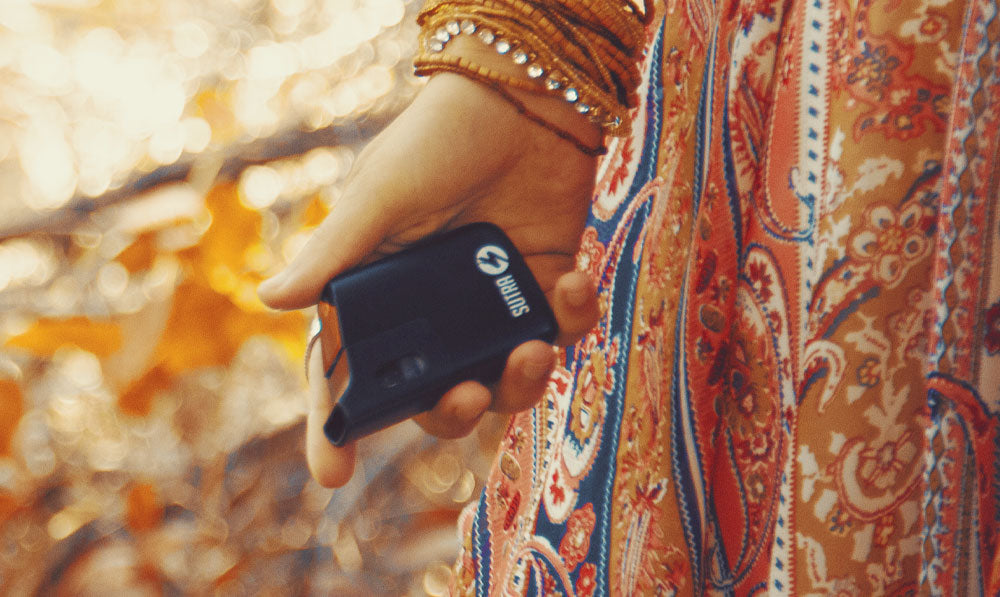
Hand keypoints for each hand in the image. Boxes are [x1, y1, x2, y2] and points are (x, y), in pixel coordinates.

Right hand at [258, 72, 600, 487]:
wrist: (525, 97)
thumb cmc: (440, 137)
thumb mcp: (383, 193)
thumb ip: (337, 251)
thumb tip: (271, 302)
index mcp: (382, 291)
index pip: (349, 367)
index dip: (336, 424)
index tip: (330, 473)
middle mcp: (434, 311)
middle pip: (433, 392)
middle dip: (449, 412)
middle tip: (465, 397)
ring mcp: (492, 305)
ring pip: (504, 380)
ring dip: (520, 383)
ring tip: (532, 352)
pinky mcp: (546, 290)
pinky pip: (562, 330)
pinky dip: (573, 318)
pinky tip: (574, 280)